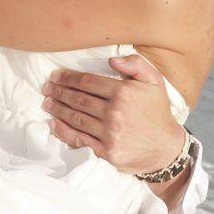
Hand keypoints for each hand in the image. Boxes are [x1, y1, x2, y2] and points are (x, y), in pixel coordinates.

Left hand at [42, 53, 185, 174]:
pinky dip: (63, 132)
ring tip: (47, 103)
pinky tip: (53, 124)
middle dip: (59, 92)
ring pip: (75, 118)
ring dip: (58, 109)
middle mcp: (114, 113)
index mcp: (123, 93)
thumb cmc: (158, 112)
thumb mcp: (154, 81)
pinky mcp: (106, 152)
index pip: (87, 82)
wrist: (166, 148)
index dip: (68, 78)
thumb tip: (112, 61)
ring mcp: (109, 134)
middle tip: (47, 88)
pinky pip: (79, 140)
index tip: (56, 76)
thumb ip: (136, 64)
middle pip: (78, 99)